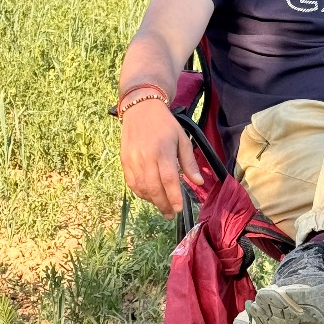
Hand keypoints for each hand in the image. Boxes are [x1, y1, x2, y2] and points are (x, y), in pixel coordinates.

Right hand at [119, 100, 203, 217]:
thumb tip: (198, 182)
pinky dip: (140, 193)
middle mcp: (146, 156)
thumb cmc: (165, 125)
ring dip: (152, 200)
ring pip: (141, 187)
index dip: (174, 196)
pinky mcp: (124, 160)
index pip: (168, 179)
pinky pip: (131, 183)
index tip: (178, 209)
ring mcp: (132, 159)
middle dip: (163, 204)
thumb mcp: (182, 139)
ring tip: (162, 206)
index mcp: (162, 150)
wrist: (141, 108)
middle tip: (170, 214)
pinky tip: (149, 196)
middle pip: (153, 187)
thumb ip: (189, 162)